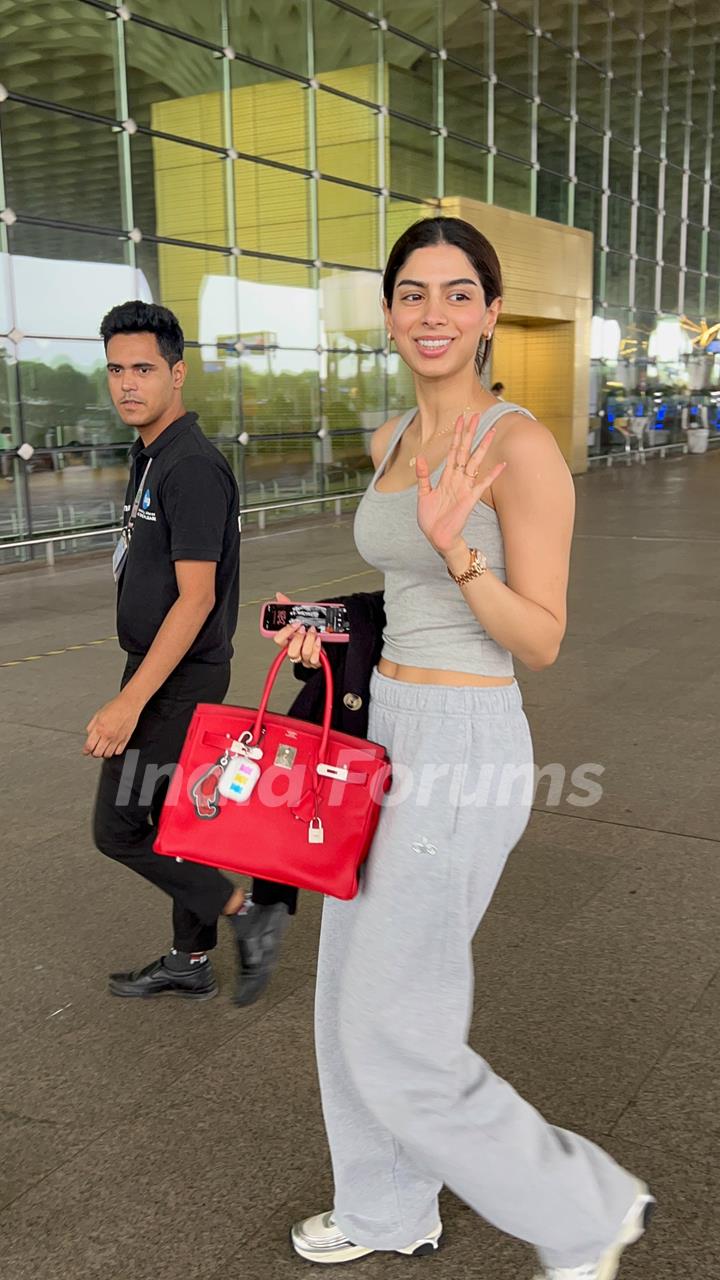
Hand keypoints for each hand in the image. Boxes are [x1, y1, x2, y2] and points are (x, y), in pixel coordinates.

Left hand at [83, 690, 142, 757]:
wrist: (129, 705)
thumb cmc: (115, 707)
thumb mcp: (97, 715)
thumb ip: (91, 727)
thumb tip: (89, 736)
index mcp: (99, 728)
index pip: (89, 746)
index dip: (86, 751)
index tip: (85, 751)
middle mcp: (108, 735)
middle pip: (97, 753)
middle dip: (93, 753)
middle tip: (94, 749)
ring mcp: (117, 739)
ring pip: (107, 755)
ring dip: (103, 753)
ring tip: (103, 748)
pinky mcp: (125, 740)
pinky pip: (118, 752)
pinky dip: (114, 751)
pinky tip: (112, 747)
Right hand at [271, 592, 322, 668]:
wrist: (328, 639)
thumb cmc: (310, 630)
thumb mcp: (301, 617)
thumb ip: (290, 608)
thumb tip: (279, 596)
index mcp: (288, 640)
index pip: (278, 639)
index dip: (285, 632)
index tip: (294, 623)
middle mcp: (295, 650)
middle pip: (290, 651)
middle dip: (299, 638)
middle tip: (305, 628)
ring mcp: (304, 657)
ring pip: (303, 654)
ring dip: (310, 640)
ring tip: (315, 632)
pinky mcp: (314, 661)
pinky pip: (314, 659)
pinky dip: (317, 648)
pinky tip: (319, 640)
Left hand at [416, 414, 506, 557]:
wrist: (437, 538)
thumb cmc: (431, 519)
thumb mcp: (423, 494)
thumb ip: (423, 476)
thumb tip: (419, 457)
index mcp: (446, 477)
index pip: (453, 451)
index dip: (456, 435)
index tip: (460, 419)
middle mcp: (458, 479)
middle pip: (466, 451)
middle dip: (470, 434)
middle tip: (476, 415)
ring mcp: (465, 487)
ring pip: (475, 462)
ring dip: (482, 447)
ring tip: (491, 431)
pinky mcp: (469, 499)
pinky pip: (483, 484)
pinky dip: (492, 474)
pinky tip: (501, 464)